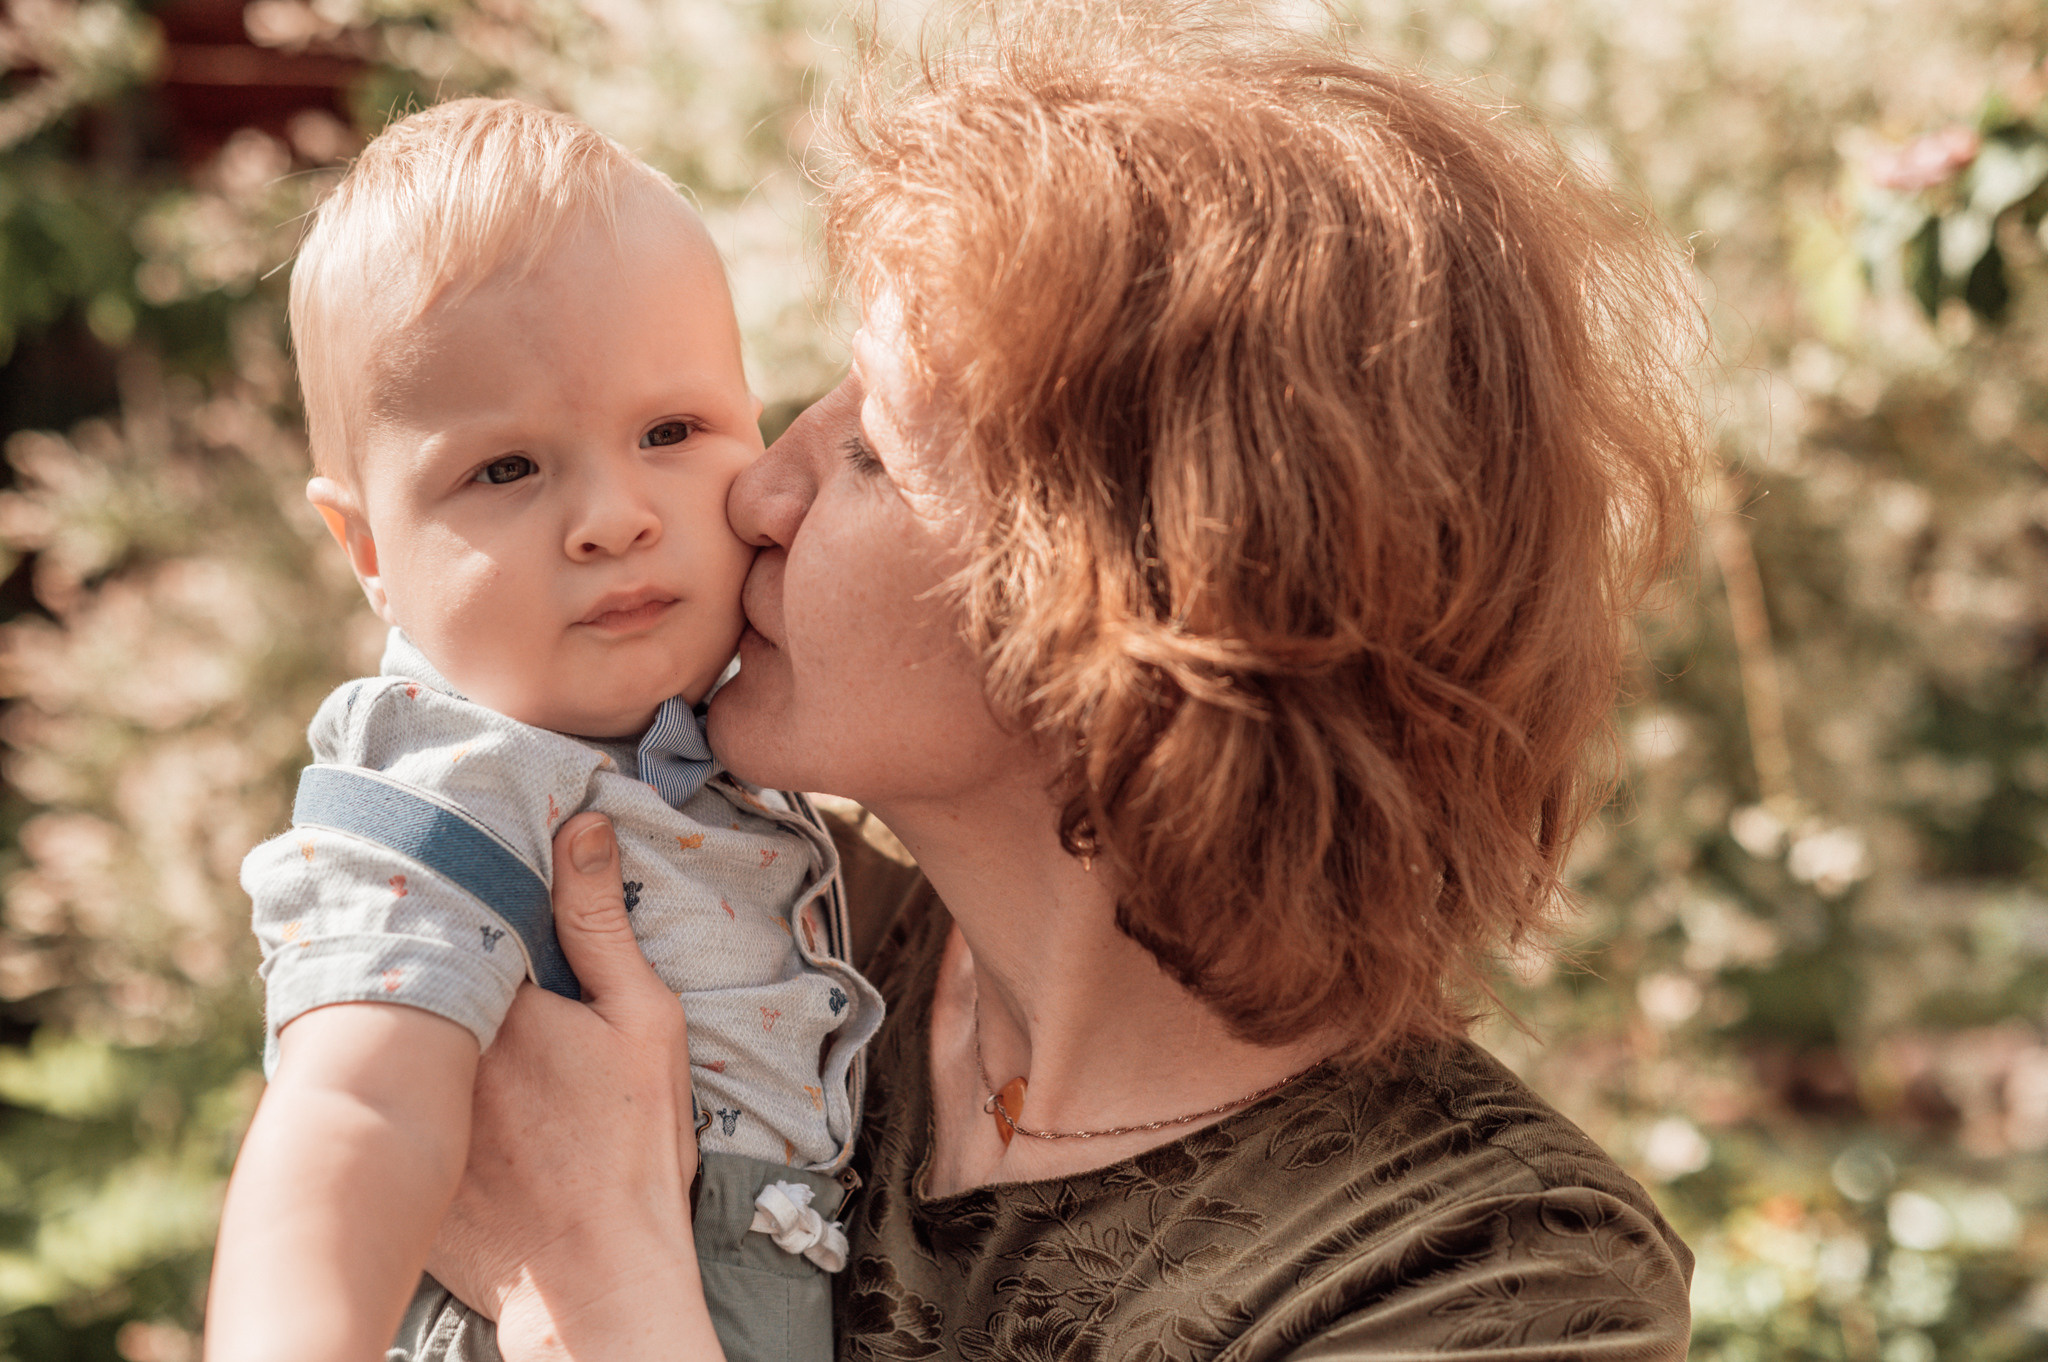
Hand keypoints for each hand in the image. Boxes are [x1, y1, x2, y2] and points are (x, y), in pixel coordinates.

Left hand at [425, 813, 721, 1360]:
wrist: (596, 1277)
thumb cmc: (634, 1147)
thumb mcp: (644, 1019)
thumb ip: (603, 923)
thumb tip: (580, 825)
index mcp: (496, 1000)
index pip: (457, 916)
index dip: (464, 895)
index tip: (468, 870)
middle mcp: (434, 1045)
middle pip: (416, 971)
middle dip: (429, 949)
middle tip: (442, 926)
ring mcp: (407, 1106)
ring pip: (390, 1033)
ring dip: (402, 1012)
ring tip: (419, 993)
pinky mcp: (395, 1155)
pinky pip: (376, 1100)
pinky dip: (385, 1083)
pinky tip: (402, 1080)